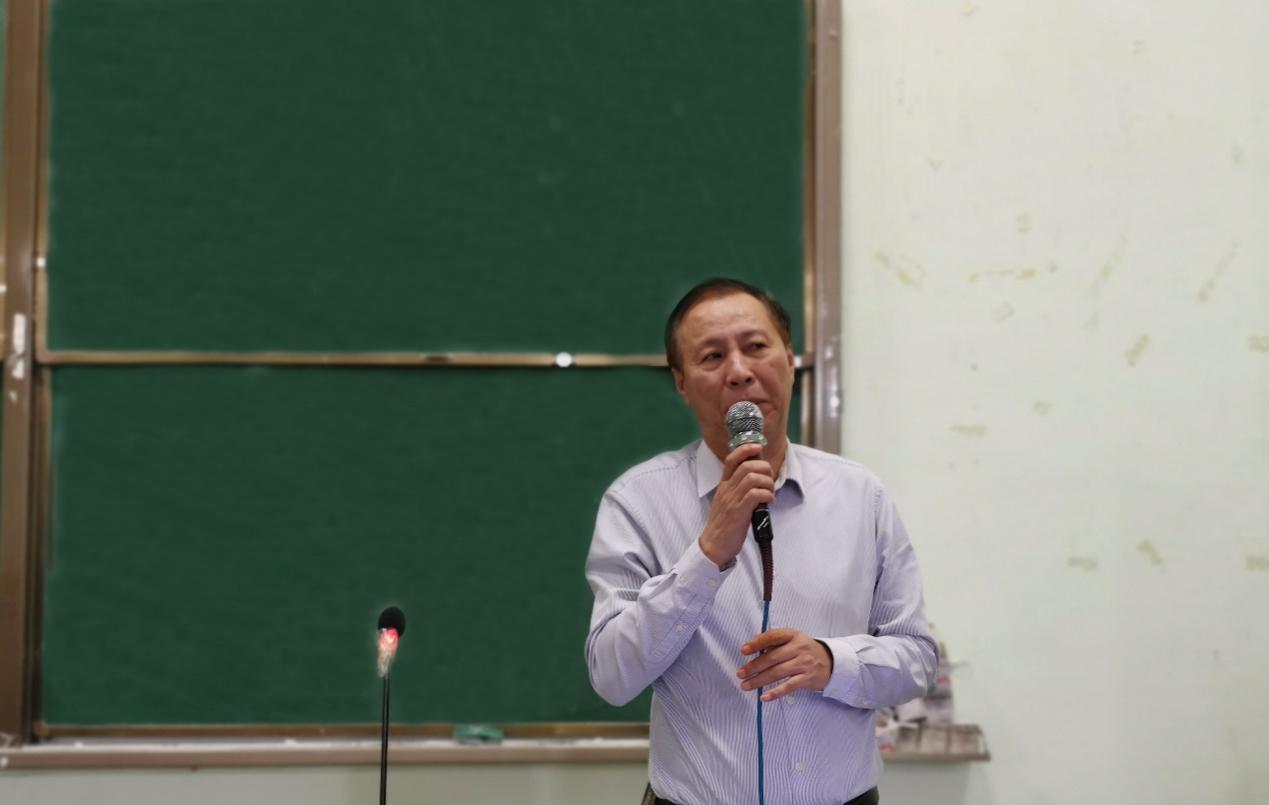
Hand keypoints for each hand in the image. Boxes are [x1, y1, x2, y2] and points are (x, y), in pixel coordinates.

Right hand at [698, 443, 773, 566]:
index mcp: (723, 486)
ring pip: (753, 478)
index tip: (757, 447)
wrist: (713, 546)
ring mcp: (732, 500)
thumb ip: (738, 490)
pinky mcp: (739, 512)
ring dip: (768, 483)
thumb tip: (756, 480)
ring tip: (770, 493)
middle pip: (747, 466)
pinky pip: (755, 494)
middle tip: (769, 480)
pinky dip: (767, 494)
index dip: (745, 449)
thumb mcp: (727, 502)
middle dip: (764, 468)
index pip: (731, 460)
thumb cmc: (723, 525)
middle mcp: (726, 490)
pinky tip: (769, 502)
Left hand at [737, 629, 832, 700]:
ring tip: (746, 685)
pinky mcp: (807, 679)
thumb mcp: (793, 640)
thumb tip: (753, 651)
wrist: (831, 662)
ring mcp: (804, 664)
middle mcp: (799, 648)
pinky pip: (789, 686)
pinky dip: (775, 692)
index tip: (743, 651)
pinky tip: (764, 697)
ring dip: (759, 680)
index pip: (772, 636)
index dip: (756, 643)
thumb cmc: (805, 651)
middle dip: (753, 666)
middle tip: (740, 673)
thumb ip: (775, 644)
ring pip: (777, 672)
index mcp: (792, 635)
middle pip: (772, 657)